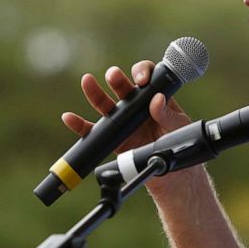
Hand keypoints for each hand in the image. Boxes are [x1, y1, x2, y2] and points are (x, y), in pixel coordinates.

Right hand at [61, 62, 194, 192]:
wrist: (173, 175)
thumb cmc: (179, 145)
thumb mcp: (179, 127)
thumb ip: (169, 114)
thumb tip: (157, 100)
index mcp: (155, 98)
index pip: (147, 77)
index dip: (142, 72)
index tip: (142, 80)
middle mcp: (137, 106)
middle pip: (123, 87)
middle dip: (117, 79)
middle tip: (114, 75)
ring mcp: (123, 122)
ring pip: (106, 104)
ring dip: (95, 93)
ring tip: (87, 81)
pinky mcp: (113, 139)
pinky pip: (94, 131)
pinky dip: (79, 125)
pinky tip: (69, 118)